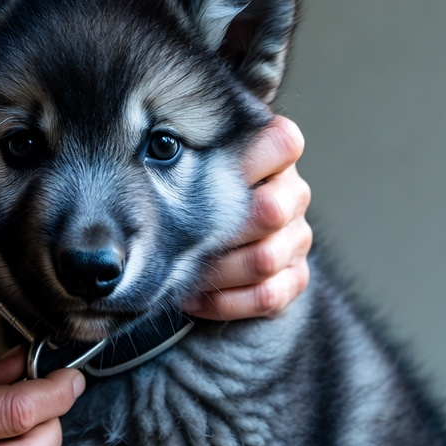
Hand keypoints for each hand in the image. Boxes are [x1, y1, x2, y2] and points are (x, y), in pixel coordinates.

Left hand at [186, 115, 311, 319]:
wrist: (218, 235)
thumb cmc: (196, 189)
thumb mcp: (193, 163)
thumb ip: (186, 153)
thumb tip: (147, 150)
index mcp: (276, 154)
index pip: (281, 143)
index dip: (245, 160)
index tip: (202, 173)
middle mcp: (293, 194)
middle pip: (268, 212)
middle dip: (216, 232)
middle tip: (177, 237)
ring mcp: (298, 237)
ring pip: (263, 260)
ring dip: (213, 272)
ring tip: (177, 272)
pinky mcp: (295, 276)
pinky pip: (267, 297)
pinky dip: (223, 302)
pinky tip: (193, 299)